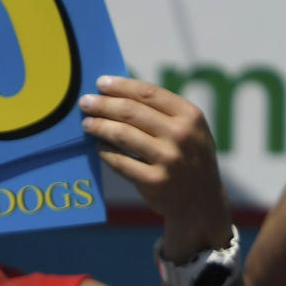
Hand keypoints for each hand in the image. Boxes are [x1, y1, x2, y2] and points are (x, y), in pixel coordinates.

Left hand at [79, 76, 231, 256]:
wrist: (201, 201)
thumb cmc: (188, 158)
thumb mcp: (190, 129)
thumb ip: (164, 112)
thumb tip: (119, 93)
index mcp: (189, 115)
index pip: (148, 93)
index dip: (121, 86)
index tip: (101, 83)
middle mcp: (180, 135)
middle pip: (131, 111)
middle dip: (104, 105)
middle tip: (85, 102)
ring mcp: (168, 159)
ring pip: (123, 135)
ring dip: (100, 127)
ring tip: (87, 123)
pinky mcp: (154, 181)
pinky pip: (120, 162)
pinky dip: (105, 152)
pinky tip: (98, 146)